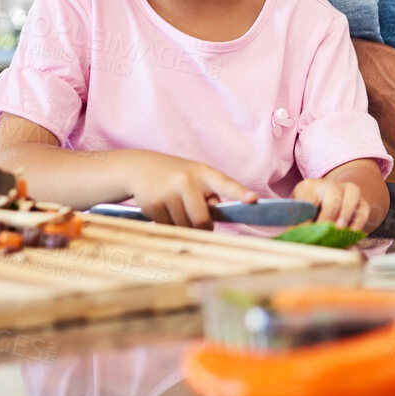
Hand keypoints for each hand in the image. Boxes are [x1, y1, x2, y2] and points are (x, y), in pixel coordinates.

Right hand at [126, 152, 252, 229]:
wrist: (141, 167)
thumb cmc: (177, 176)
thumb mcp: (197, 177)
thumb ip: (210, 196)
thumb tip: (209, 222)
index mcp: (204, 173)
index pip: (226, 184)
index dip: (240, 193)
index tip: (253, 199)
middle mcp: (187, 181)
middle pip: (201, 220)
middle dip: (203, 228)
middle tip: (201, 226)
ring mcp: (169, 192)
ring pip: (184, 227)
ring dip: (184, 227)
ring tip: (177, 209)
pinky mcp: (153, 204)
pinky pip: (167, 228)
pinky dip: (168, 226)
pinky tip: (163, 210)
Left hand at [293, 177, 375, 230]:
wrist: (326, 201)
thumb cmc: (307, 212)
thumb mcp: (297, 215)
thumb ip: (296, 226)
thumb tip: (293, 240)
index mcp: (308, 187)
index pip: (307, 198)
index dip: (305, 218)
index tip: (303, 236)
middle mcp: (329, 185)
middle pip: (332, 192)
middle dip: (329, 213)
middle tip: (325, 231)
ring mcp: (347, 190)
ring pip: (352, 194)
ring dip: (346, 213)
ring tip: (340, 230)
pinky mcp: (360, 201)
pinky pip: (364, 208)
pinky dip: (359, 221)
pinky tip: (351, 234)